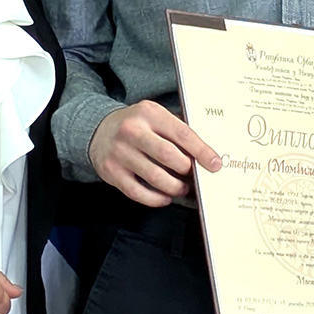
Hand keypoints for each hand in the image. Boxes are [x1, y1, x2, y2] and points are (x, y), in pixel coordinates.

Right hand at [89, 100, 221, 207]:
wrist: (98, 130)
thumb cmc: (136, 126)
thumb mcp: (155, 117)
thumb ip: (177, 131)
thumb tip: (207, 155)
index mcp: (149, 113)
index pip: (182, 133)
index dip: (201, 151)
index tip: (215, 164)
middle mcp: (132, 131)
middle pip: (168, 156)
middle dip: (187, 170)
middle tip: (195, 176)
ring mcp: (120, 152)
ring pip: (155, 177)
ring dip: (175, 187)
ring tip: (182, 188)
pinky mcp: (112, 172)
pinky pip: (138, 192)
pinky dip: (156, 199)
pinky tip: (165, 196)